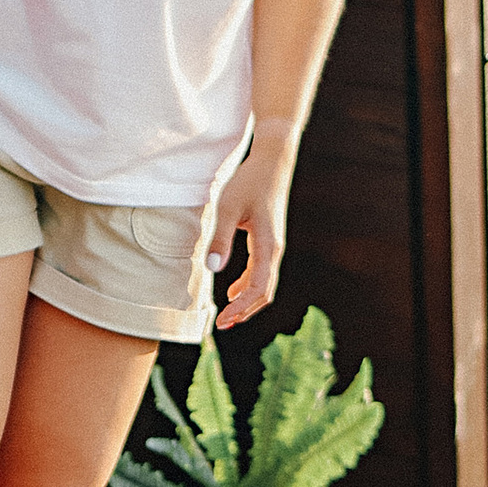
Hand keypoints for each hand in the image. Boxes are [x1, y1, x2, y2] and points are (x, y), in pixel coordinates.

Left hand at [208, 147, 292, 329]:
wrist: (272, 162)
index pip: (258, 288)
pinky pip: (261, 272)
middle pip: (264, 292)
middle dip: (245, 311)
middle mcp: (274, 250)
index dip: (241, 308)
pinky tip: (233, 290)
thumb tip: (213, 269)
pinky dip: (248, 286)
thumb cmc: (249, 182)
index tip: (223, 320)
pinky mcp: (268, 240)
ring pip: (264, 283)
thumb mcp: (228, 208)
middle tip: (223, 325)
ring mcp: (273, 246)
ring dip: (246, 301)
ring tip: (227, 314)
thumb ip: (220, 238)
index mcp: (268, 246)